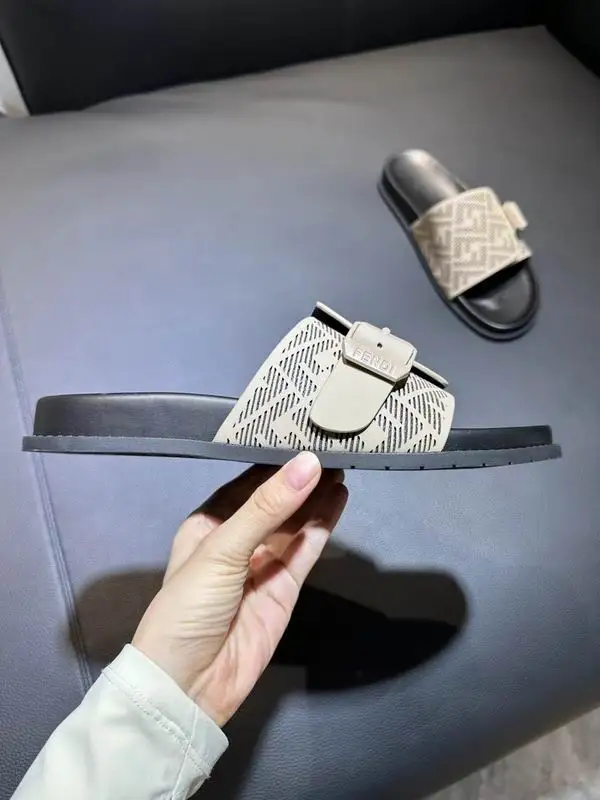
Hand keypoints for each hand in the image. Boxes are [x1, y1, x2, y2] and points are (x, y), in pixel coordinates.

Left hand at [133, 453, 347, 726]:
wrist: (189, 684)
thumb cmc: (189, 606)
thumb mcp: (222, 549)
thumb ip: (268, 507)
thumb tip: (309, 463)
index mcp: (207, 524)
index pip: (245, 483)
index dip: (273, 461)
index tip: (302, 432)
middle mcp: (236, 540)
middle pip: (274, 502)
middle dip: (300, 477)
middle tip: (332, 444)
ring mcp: (262, 564)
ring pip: (294, 523)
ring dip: (316, 497)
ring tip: (342, 464)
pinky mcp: (285, 587)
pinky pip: (306, 549)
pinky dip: (322, 525)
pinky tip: (338, 499)